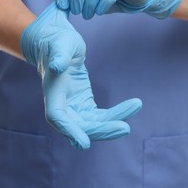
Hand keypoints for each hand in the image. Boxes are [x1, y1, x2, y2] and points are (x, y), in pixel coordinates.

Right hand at [21, 2, 141, 148]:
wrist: (59, 45)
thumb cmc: (58, 43)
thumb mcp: (59, 45)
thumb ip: (58, 56)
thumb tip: (56, 66)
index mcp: (52, 93)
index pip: (58, 117)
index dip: (70, 131)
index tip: (84, 144)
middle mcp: (62, 105)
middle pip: (80, 126)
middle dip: (101, 130)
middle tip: (125, 128)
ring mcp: (74, 107)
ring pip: (93, 124)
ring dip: (113, 122)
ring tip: (135, 106)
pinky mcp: (84, 104)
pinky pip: (100, 116)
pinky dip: (116, 113)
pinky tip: (133, 105)